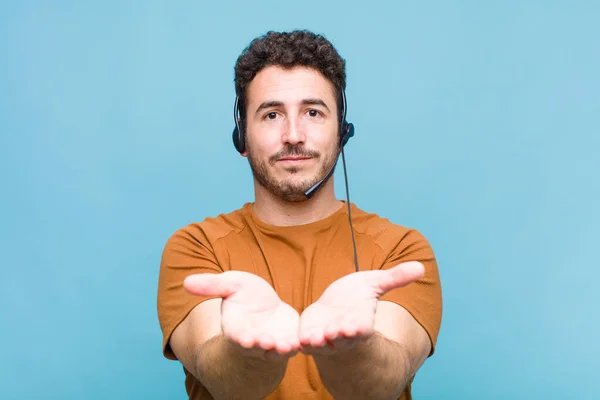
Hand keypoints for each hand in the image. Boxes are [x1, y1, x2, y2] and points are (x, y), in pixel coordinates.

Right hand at [183, 271, 299, 360]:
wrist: (265, 306)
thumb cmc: (243, 296)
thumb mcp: (230, 285)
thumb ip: (211, 285)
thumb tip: (185, 281)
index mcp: (235, 327)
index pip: (235, 335)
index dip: (239, 337)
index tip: (244, 338)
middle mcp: (252, 339)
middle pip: (255, 346)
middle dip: (261, 345)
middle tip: (266, 343)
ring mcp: (271, 343)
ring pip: (275, 350)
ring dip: (281, 349)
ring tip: (287, 346)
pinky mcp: (289, 340)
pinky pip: (294, 346)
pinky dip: (298, 345)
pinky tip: (304, 341)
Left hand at [298, 261, 424, 354]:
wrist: (335, 309)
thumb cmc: (357, 297)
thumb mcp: (374, 283)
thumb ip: (395, 278)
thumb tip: (421, 267)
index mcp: (361, 321)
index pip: (362, 326)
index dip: (359, 326)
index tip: (358, 326)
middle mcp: (343, 333)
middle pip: (342, 337)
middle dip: (338, 336)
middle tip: (334, 332)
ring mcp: (325, 338)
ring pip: (321, 343)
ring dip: (317, 342)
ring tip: (311, 338)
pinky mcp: (308, 337)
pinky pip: (303, 342)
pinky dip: (299, 342)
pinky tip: (293, 340)